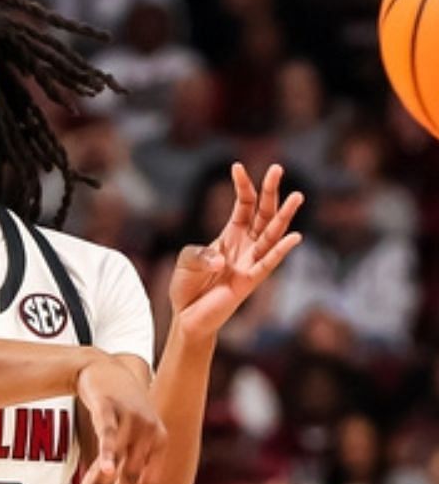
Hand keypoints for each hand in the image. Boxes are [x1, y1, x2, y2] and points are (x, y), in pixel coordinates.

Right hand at [74, 355, 165, 483]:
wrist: (104, 367)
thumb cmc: (117, 407)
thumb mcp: (131, 434)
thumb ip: (131, 461)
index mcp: (159, 444)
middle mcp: (151, 433)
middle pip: (133, 479)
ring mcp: (132, 420)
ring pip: (117, 463)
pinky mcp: (110, 408)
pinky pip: (109, 436)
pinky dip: (107, 455)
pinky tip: (103, 472)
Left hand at [168, 162, 303, 336]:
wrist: (188, 317)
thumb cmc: (188, 286)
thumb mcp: (186, 262)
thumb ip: (198, 255)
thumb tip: (220, 260)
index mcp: (231, 235)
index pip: (244, 205)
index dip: (243, 186)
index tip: (237, 166)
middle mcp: (246, 245)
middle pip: (263, 214)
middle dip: (270, 191)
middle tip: (277, 168)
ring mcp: (250, 262)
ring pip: (272, 235)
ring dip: (283, 216)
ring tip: (297, 196)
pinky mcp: (250, 281)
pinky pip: (268, 263)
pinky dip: (281, 250)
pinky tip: (295, 236)